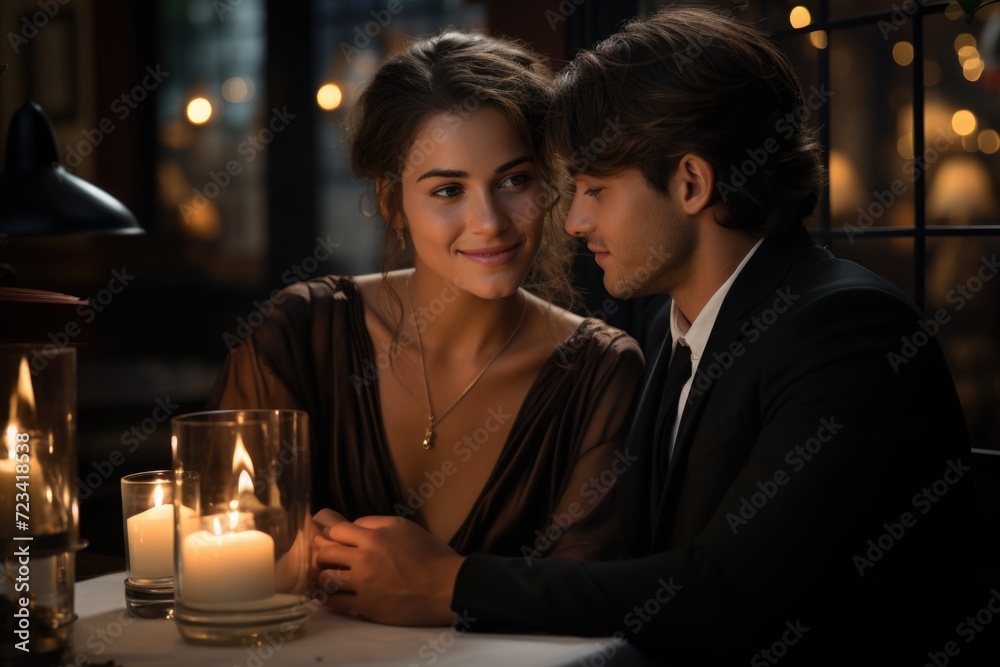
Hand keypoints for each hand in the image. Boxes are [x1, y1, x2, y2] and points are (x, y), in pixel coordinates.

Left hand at [313, 514, 465, 625]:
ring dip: (324, 578)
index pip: (336, 531)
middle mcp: (365, 557)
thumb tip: (354, 526)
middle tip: (328, 560)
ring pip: (325, 578)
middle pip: (325, 553)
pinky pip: (334, 603)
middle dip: (323, 555)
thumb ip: (377, 523)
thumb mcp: (406, 527)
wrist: (447, 587)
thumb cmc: (431, 555)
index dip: (333, 535)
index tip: (334, 542)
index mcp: (375, 535)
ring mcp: (364, 583)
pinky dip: (328, 599)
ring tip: (329, 579)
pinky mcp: (366, 605)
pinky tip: (331, 597)